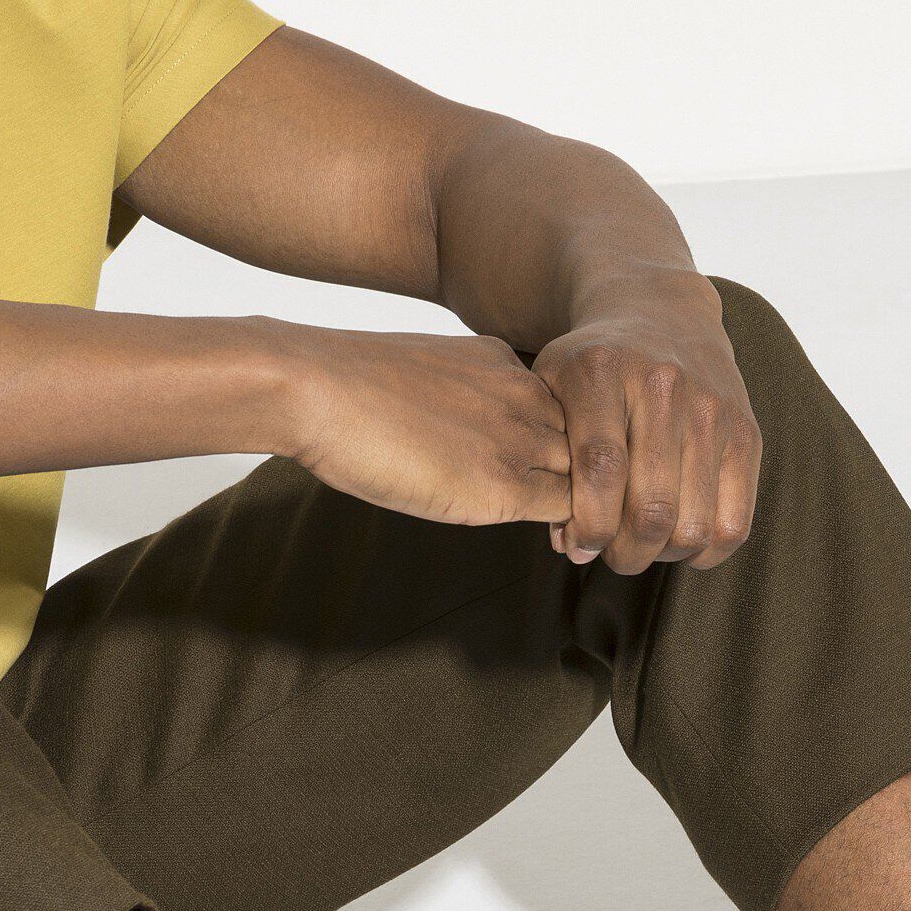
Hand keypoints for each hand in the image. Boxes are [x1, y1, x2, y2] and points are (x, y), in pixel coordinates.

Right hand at [277, 324, 571, 527]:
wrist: (315, 387)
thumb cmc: (346, 390)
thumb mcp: (421, 377)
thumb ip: (458, 401)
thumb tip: (456, 438)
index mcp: (501, 363)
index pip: (563, 408)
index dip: (567, 447)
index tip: (561, 478)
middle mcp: (522, 393)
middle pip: (590, 439)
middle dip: (595, 478)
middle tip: (593, 517)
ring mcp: (518, 436)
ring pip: (590, 475)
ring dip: (594, 508)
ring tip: (590, 538)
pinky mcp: (504, 483)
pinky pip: (570, 510)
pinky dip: (579, 531)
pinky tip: (572, 547)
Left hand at [532, 276, 761, 574]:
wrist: (658, 312)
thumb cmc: (593, 371)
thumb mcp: (551, 392)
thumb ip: (547, 463)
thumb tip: (571, 545)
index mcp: (601, 371)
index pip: (601, 470)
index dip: (589, 526)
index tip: (578, 543)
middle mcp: (663, 385)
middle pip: (652, 508)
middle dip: (625, 552)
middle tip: (611, 552)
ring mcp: (712, 408)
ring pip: (693, 525)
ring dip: (663, 555)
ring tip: (644, 543)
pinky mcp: (746, 432)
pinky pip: (733, 523)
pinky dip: (705, 551)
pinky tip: (680, 539)